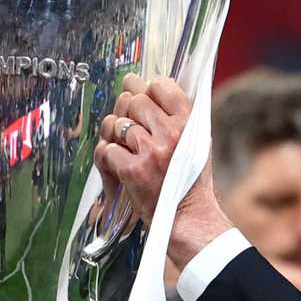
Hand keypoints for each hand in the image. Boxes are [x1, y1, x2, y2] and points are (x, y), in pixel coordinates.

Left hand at [94, 75, 230, 267]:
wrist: (187, 218)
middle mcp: (171, 133)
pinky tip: (119, 167)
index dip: (147, 90)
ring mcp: (151, 152)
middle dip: (126, 113)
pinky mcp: (133, 170)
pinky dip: (107, 159)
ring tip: (126, 149)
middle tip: (131, 130)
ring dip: (114, 136)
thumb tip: (143, 82)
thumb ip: (174, 114)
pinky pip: (106, 149)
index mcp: (189, 122)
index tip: (144, 100)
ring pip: (115, 124)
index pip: (161, 85)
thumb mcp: (194, 141)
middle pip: (133, 101)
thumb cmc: (188, 181)